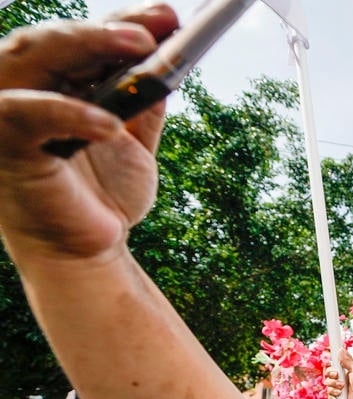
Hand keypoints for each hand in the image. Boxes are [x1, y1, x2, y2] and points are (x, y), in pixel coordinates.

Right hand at [0, 5, 178, 264]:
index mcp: (51, 82)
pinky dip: (70, 112)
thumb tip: (169, 54)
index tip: (170, 14)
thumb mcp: (134, 140)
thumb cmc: (105, 196)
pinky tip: (111, 122)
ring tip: (139, 45)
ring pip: (33, 56)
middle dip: (108, 26)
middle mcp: (21, 88)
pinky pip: (28, 115)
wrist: (88, 253)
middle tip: (159, 23)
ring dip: (87, 43)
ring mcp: (5, 112)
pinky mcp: (3, 145)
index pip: (83, 37)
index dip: (124, 19)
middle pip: (55, 39)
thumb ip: (142, 100)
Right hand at [323, 350, 352, 398]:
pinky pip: (329, 390)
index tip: (329, 361)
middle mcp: (343, 377)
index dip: (332, 362)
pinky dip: (334, 391)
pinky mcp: (337, 395)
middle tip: (336, 374)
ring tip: (342, 386)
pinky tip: (340, 393)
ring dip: (333, 382)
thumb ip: (347, 360)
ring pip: (327, 381)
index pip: (337, 363)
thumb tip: (341, 349)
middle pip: (329, 371)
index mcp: (348, 369)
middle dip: (330, 372)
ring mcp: (339, 386)